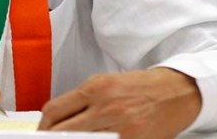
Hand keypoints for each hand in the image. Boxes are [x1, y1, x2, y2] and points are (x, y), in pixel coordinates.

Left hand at [38, 68, 200, 138]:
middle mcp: (106, 107)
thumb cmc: (139, 87)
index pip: (55, 111)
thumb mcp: (106, 83)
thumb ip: (81, 100)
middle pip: (64, 131)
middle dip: (52, 138)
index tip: (41, 133)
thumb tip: (56, 120)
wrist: (175, 92)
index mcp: (95, 89)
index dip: (43, 126)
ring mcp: (120, 127)